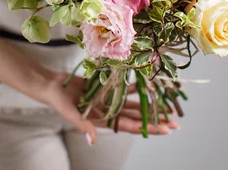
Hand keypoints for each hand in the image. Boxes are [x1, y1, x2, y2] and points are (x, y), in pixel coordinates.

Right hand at [42, 73, 179, 144]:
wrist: (52, 85)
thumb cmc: (59, 101)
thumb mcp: (70, 113)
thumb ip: (82, 126)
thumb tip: (92, 141)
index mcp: (103, 120)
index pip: (131, 126)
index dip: (148, 128)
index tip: (165, 129)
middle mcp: (109, 112)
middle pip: (136, 117)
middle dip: (155, 120)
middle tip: (175, 123)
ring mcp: (108, 101)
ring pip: (133, 105)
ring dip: (148, 106)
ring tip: (167, 107)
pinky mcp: (105, 89)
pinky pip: (123, 89)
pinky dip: (134, 88)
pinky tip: (146, 86)